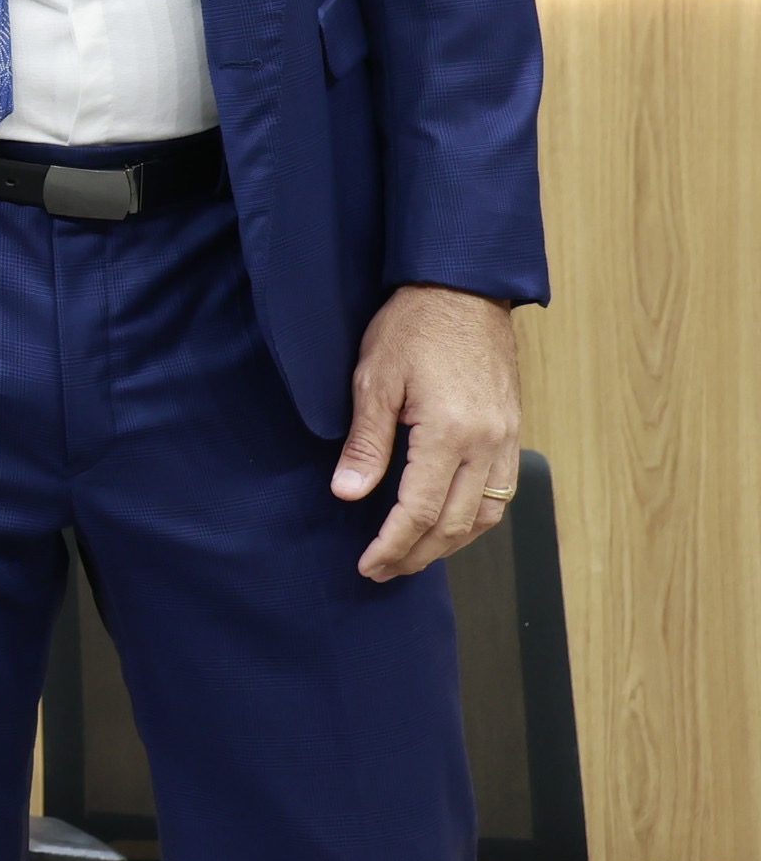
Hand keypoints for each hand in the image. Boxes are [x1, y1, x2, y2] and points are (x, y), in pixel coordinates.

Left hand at [333, 284, 523, 580]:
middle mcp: (487, 445)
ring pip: (485, 516)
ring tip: (411, 556)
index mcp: (450, 433)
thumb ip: (366, 443)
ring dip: (448, 544)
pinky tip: (447, 524)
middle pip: (454, 524)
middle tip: (383, 571)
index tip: (368, 565)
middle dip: (417, 554)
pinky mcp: (511, 432)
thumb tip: (349, 494)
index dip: (392, 545)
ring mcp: (505, 440)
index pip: (418, 511)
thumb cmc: (413, 327)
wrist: (463, 289)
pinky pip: (499, 494)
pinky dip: (473, 519)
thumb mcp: (374, 380)